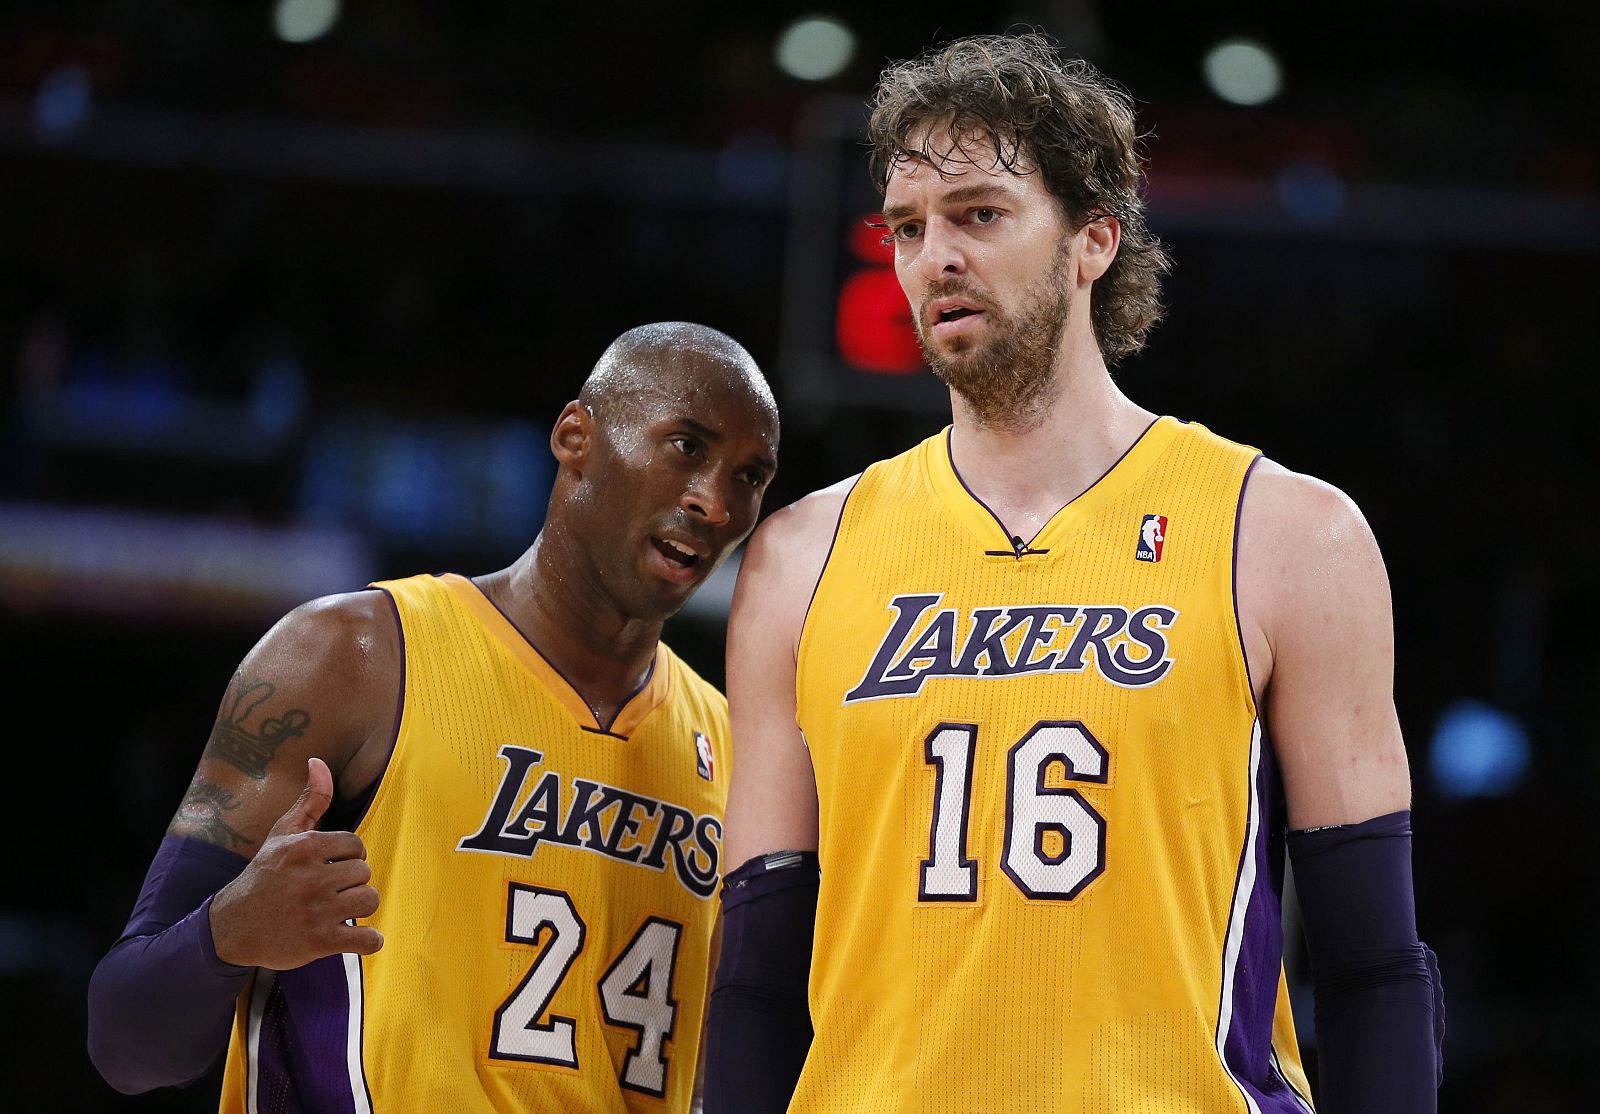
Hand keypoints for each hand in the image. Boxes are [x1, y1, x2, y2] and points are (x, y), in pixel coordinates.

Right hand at [209, 758, 383, 968]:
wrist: (231, 926)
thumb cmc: (263, 876)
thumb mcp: (281, 834)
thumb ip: (309, 800)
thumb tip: (318, 761)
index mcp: (305, 848)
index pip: (357, 845)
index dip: (348, 857)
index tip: (332, 867)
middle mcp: (311, 877)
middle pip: (364, 873)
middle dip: (352, 883)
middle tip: (331, 891)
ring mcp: (316, 911)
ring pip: (370, 901)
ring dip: (360, 908)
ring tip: (340, 910)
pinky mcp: (319, 942)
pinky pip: (368, 940)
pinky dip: (370, 941)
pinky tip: (357, 937)